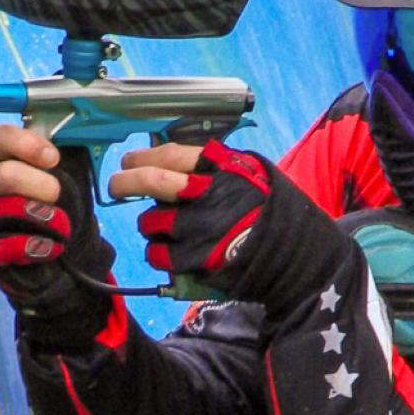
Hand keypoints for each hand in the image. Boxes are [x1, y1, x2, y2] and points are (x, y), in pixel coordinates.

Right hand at [0, 124, 118, 349]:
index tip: (53, 158)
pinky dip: (33, 247)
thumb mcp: (71, 174)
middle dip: (38, 185)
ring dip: (41, 218)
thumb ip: (67, 150)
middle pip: (3, 176)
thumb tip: (75, 125)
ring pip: (3, 210)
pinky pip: (2, 247)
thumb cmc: (63, 209)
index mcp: (1, 159)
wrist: (65, 259)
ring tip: (62, 228)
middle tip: (58, 195)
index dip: (25, 145)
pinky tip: (51, 248)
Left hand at [113, 139, 353, 318]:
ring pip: (151, 222)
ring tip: (160, 228)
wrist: (297, 256)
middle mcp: (209, 195)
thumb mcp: (253, 174)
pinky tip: (168, 252)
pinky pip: (159, 255)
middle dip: (126, 182)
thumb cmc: (272, 213)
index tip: (128, 162)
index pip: (170, 155)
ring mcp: (201, 228)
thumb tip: (172, 159)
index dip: (143, 158)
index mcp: (223, 169)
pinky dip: (158, 253)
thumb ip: (216, 166)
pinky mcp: (197, 259)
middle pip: (153, 182)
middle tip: (116, 185)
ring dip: (149, 224)